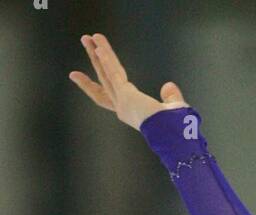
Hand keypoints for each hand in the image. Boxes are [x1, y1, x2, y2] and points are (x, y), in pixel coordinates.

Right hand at [69, 33, 188, 130]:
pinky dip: (107, 60)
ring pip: (106, 73)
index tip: (78, 75)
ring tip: (87, 37)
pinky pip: (114, 74)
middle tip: (85, 40)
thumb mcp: (172, 109)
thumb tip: (168, 85)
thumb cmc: (176, 128)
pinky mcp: (125, 95)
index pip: (107, 94)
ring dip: (97, 53)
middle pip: (103, 78)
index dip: (92, 84)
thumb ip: (170, 97)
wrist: (173, 135)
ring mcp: (122, 102)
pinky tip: (99, 47)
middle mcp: (122, 107)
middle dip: (94, 58)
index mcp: (131, 111)